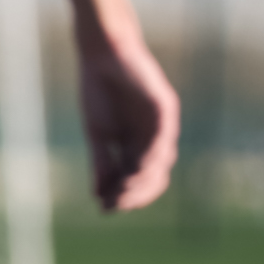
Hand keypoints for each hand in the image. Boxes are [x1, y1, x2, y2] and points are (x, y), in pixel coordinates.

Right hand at [70, 0, 177, 211]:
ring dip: (143, 180)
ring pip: (161, 161)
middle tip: (116, 204)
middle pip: (153, 176)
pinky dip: (152, 156)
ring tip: (124, 192)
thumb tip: (99, 196)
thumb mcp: (97, 134)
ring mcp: (162, 123)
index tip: (106, 208)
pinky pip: (163, 138)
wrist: (101, 54)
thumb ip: (101, 163)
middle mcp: (155, 137)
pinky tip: (137, 168)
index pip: (140, 179)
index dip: (126, 196)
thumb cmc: (99, 89)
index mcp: (139, 143)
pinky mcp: (165, 107)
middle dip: (135, 193)